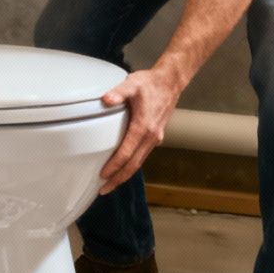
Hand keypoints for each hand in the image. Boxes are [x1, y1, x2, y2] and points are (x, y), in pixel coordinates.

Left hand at [97, 68, 185, 193]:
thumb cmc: (151, 84)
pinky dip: (132, 165)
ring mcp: (155, 138)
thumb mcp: (132, 84)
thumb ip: (118, 92)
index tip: (102, 176)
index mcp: (143, 127)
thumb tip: (106, 100)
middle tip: (104, 190)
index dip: (114, 166)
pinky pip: (143, 155)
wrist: (170, 82)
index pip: (126, 153)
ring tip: (111, 183)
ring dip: (125, 174)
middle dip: (118, 179)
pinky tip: (124, 168)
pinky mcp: (156, 136)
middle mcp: (151, 137)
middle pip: (133, 165)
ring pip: (139, 162)